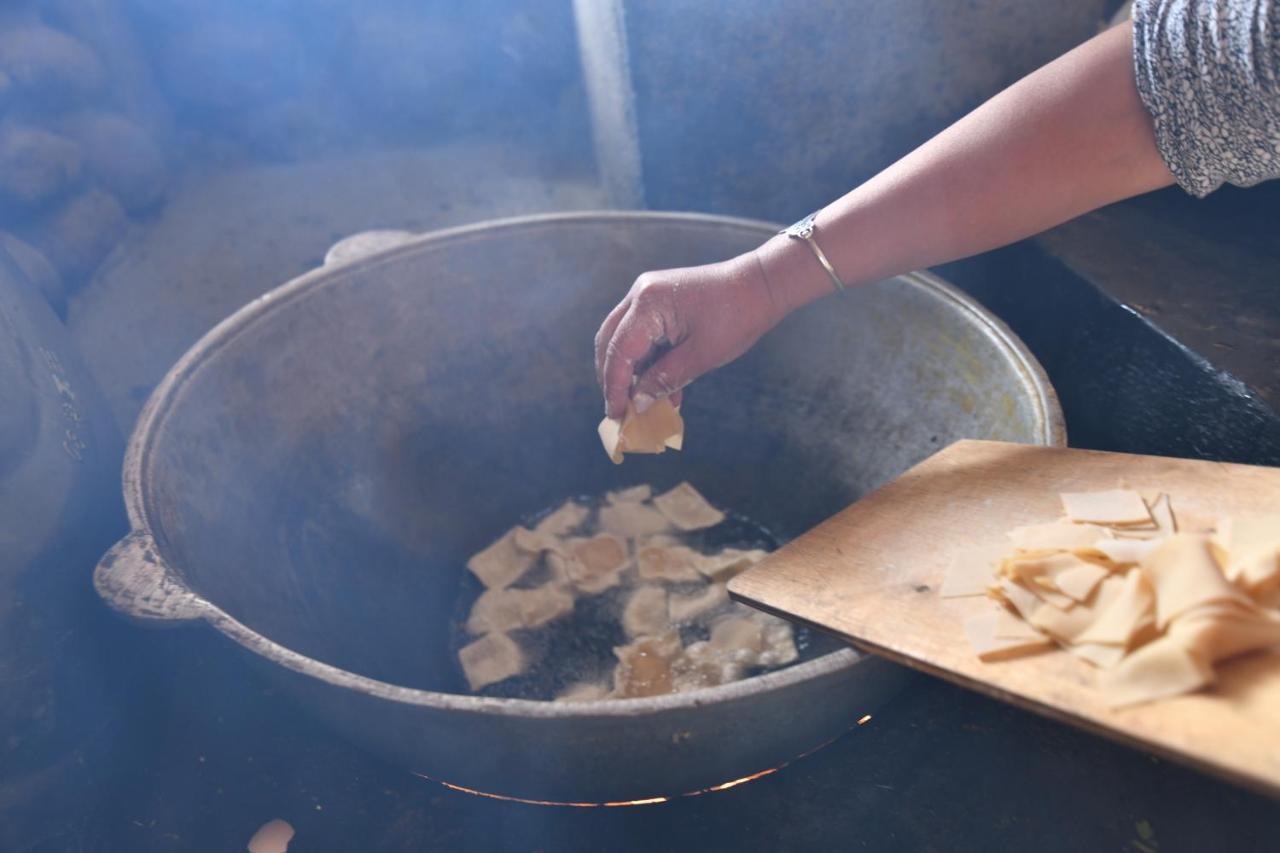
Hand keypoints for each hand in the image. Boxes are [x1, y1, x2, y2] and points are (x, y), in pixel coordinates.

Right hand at [594, 246, 790, 419]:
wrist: (760, 285)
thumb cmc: (736, 317)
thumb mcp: (701, 356)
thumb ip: (665, 379)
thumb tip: (638, 403)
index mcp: (649, 304)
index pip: (618, 351)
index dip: (614, 386)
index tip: (617, 413)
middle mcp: (641, 294)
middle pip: (610, 341)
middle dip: (612, 377)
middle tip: (620, 407)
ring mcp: (648, 294)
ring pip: (624, 338)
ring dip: (631, 370)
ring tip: (643, 401)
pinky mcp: (659, 300)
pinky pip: (642, 333)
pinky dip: (647, 360)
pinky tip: (661, 385)